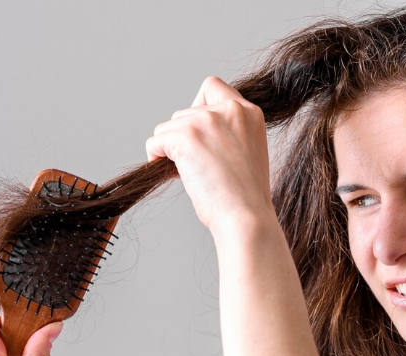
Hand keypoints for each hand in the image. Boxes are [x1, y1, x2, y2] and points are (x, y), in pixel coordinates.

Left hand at [145, 76, 277, 235]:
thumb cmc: (246, 198)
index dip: (198, 108)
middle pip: (184, 111)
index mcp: (250, 113)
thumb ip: (229, 133)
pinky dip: (157, 158)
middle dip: (183, 137)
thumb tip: (196, 134)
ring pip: (168, 127)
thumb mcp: (249, 152)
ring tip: (193, 175)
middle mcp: (230, 109)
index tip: (199, 134)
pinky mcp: (186, 136)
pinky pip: (155, 142)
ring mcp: (207, 120)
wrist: (246, 218)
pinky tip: (176, 176)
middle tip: (197, 166)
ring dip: (172, 150)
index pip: (212, 87)